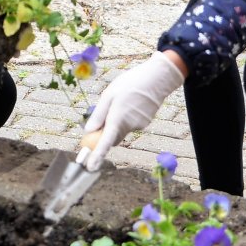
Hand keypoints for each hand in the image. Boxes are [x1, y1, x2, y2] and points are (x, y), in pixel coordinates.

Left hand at [82, 51, 185, 169]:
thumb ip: (98, 115)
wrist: (157, 78)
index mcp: (117, 118)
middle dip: (106, 133)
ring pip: (122, 130)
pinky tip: (132, 102)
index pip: (106, 142)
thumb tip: (88, 131)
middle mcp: (129, 126)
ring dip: (118, 122)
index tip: (90, 167)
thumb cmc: (130, 83)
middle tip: (103, 116)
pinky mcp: (145, 123)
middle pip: (113, 137)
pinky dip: (128, 117)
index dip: (97, 156)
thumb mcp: (108, 95)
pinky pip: (131, 124)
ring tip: (123, 100)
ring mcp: (139, 126)